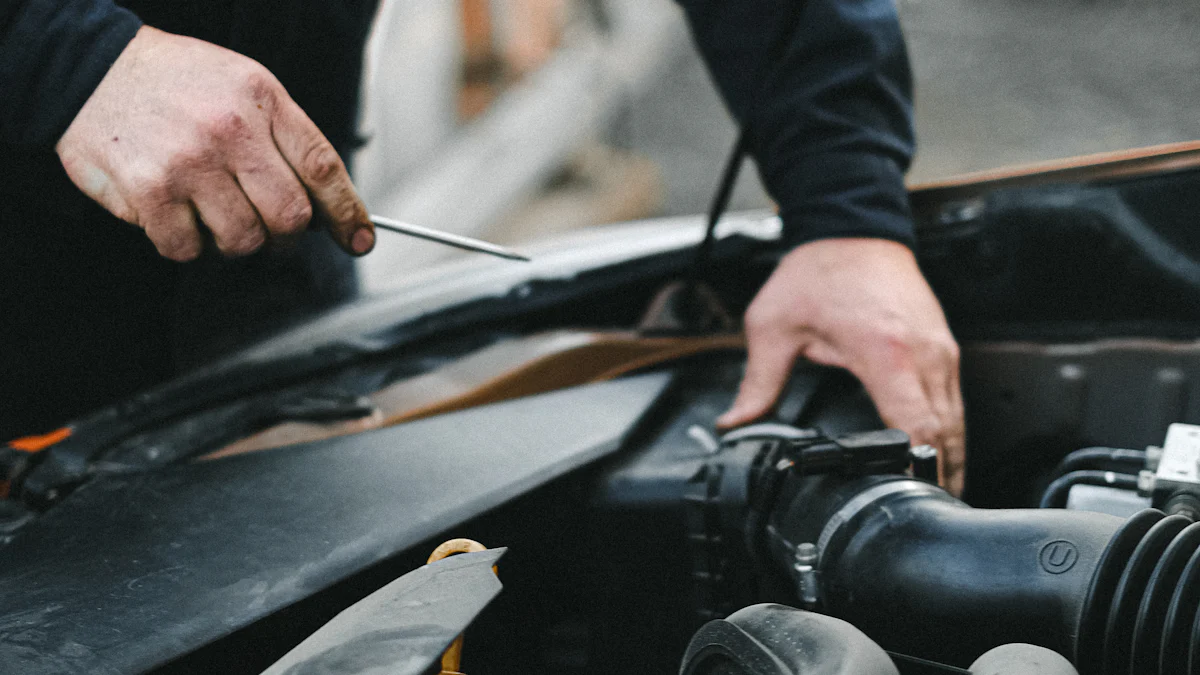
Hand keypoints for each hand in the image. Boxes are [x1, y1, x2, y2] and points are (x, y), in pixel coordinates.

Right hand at [56, 26, 374, 260]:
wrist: (92, 69)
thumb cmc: (178, 85)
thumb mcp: (245, 87)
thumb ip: (287, 140)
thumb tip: (328, 211)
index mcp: (262, 100)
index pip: (322, 168)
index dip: (347, 214)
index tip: (359, 240)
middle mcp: (229, 130)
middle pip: (289, 218)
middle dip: (284, 236)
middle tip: (268, 227)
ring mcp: (188, 162)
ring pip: (242, 241)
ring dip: (233, 240)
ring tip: (213, 210)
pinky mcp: (149, 192)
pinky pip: (188, 249)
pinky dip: (187, 243)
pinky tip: (177, 212)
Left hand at [717, 238, 965, 494]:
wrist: (853, 226)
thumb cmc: (820, 270)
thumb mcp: (774, 326)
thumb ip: (758, 381)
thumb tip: (735, 422)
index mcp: (886, 354)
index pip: (916, 428)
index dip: (918, 470)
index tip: (910, 498)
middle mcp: (924, 355)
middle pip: (946, 435)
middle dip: (940, 478)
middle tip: (926, 513)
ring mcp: (941, 350)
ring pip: (957, 421)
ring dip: (949, 459)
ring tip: (937, 497)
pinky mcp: (944, 346)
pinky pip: (953, 401)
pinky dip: (949, 432)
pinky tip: (938, 455)